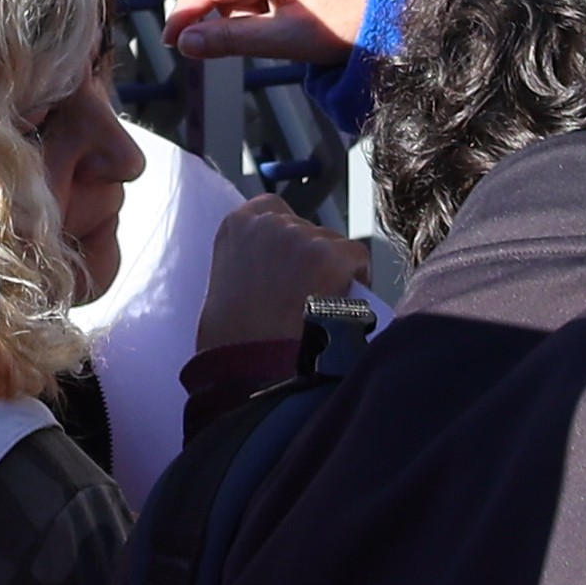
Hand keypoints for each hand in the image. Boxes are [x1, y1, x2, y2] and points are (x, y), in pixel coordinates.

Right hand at [162, 0, 374, 68]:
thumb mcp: (284, 38)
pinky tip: (281, 27)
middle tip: (217, 52)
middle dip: (219, 19)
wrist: (396, 11)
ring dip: (244, 17)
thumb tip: (188, 44)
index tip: (170, 43)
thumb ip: (231, 39)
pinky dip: (260, 10)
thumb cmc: (351, 22)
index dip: (186, 16)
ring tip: (280, 37)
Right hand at [197, 197, 364, 360]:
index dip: (287, 243)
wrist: (251, 374)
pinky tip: (338, 312)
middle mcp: (270, 222)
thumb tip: (281, 269)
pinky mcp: (332, 255)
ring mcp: (303, 236)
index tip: (289, 267)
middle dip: (312, 260)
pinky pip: (358, 263)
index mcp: (236, 226)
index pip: (273, 211)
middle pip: (309, 230)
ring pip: (335, 247)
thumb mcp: (227, 286)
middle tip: (307, 298)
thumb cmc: (233, 345)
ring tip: (322, 311)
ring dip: (334, 273)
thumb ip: (251, 263)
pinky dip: (355, 285)